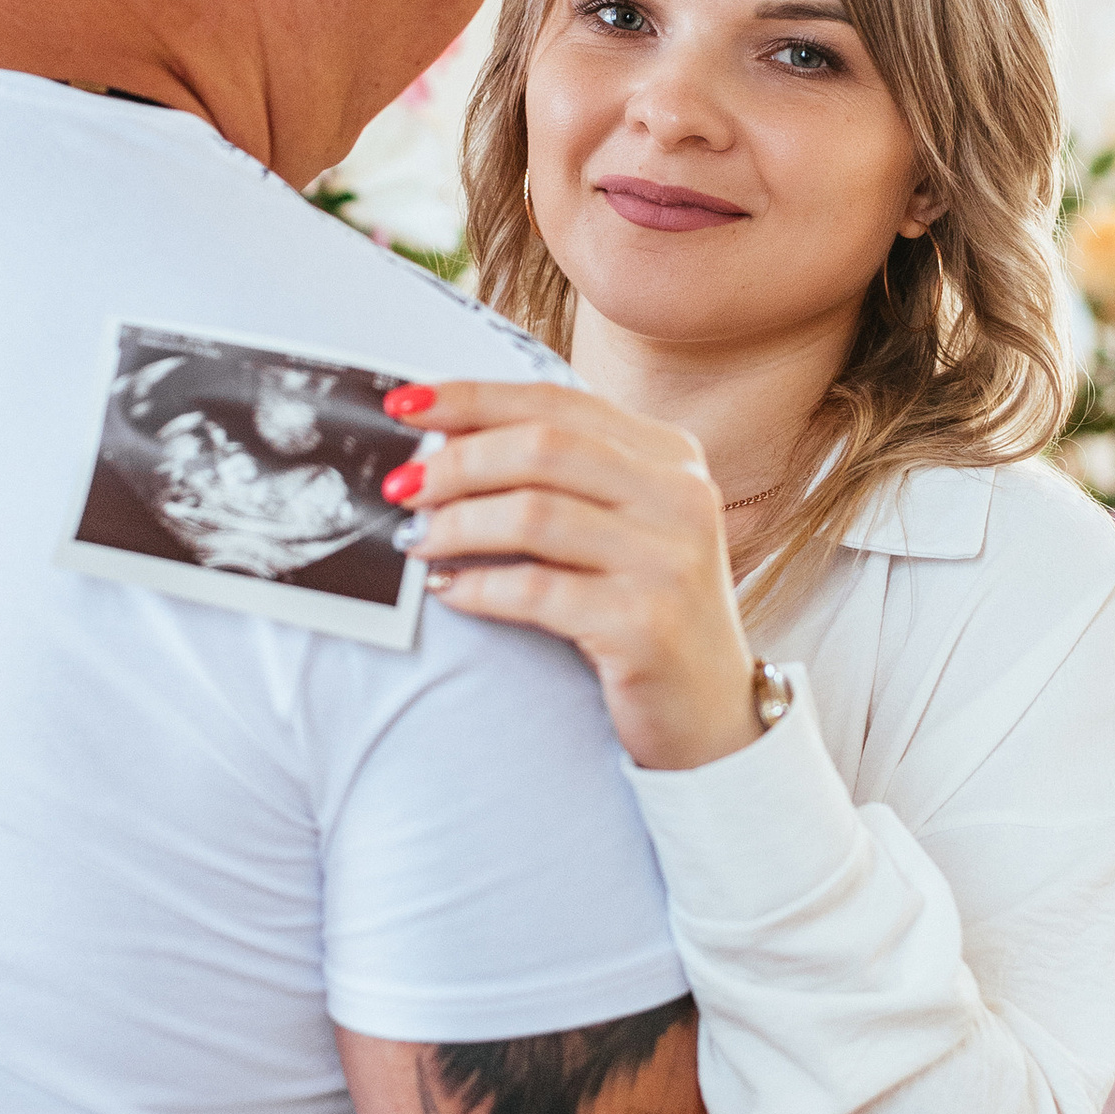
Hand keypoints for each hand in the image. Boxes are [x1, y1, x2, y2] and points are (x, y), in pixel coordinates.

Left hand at [382, 378, 761, 770]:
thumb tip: (447, 445)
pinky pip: (536, 590)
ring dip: (457, 525)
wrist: (713, 715)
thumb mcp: (623, 529)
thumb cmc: (646, 613)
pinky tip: (448, 590)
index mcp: (671, 458)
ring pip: (534, 513)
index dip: (473, 398)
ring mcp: (669, 560)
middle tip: (401, 487)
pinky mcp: (647, 624)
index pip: (558, 402)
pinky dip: (478, 586)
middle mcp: (680, 497)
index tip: (405, 406)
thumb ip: (565, 481)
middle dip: (455, 462)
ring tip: (415, 542)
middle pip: (542, 447)